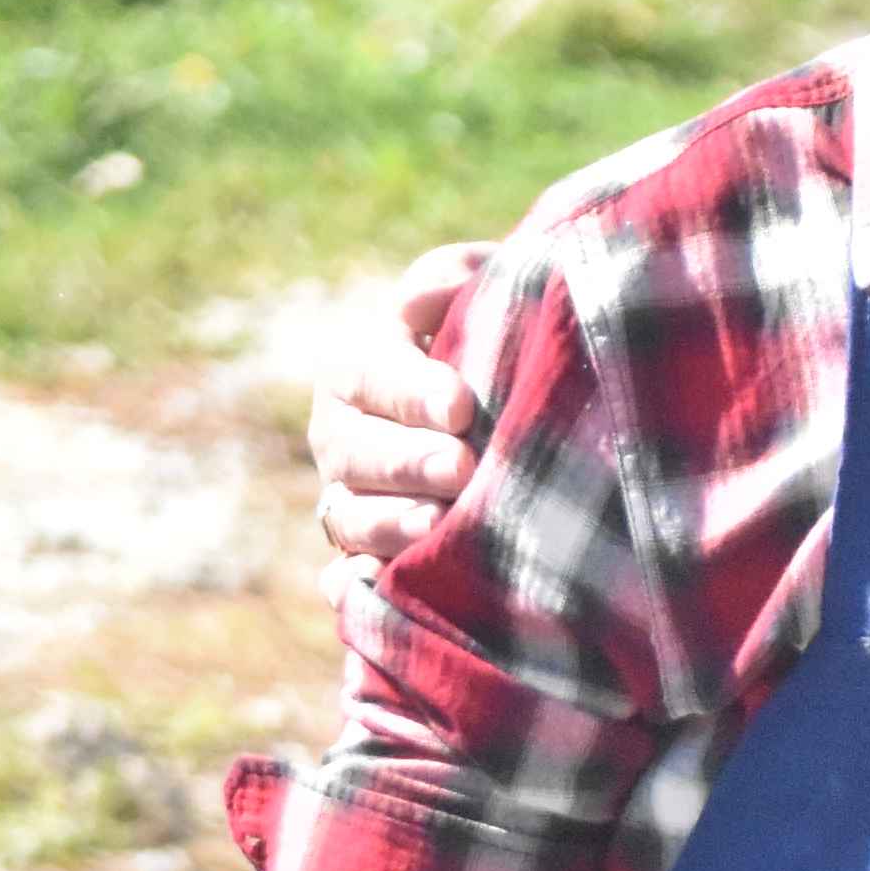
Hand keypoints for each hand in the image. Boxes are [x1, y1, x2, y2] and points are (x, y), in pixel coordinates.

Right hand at [311, 241, 494, 576]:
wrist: (526, 408)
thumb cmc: (502, 338)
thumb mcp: (487, 291)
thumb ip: (454, 280)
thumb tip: (417, 302)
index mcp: (358, 371)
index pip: (363, 376)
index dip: (406, 391)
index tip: (461, 405)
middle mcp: (344, 441)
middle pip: (352, 455)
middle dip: (405, 463)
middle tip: (461, 466)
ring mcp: (353, 504)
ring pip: (348, 520)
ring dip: (390, 525)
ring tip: (439, 525)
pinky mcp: (373, 559)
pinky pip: (347, 582)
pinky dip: (356, 589)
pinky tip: (381, 591)